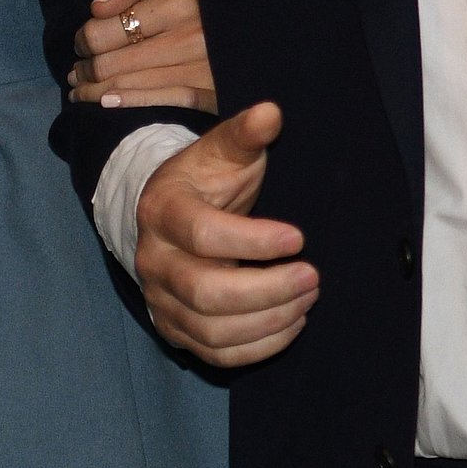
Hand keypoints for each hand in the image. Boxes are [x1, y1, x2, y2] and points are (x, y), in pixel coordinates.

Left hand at [68, 0, 215, 111]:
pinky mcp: (209, 96)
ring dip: (94, 92)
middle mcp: (189, 37)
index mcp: (176, 5)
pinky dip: (125, 103)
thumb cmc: (198, 10)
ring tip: (81, 92)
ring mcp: (201, 70)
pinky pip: (157, 102)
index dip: (83, 41)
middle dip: (85, 71)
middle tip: (76, 75)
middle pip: (111, 64)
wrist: (251, 36)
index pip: (104, 31)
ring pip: (127, 86)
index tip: (81, 46)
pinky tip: (106, 102)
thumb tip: (97, 9)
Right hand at [134, 101, 318, 366]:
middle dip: (267, 290)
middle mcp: (152, 259)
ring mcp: (160, 299)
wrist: (171, 213)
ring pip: (212, 330)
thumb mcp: (222, 151)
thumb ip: (245, 134)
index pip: (203, 234)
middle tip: (314, 277)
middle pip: (206, 292)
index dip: (254, 241)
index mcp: (162, 209)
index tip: (300, 237)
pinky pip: (214, 354)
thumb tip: (272, 112)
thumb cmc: (205, 179)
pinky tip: (291, 323)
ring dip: (269, 320)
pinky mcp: (174, 330)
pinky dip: (257, 347)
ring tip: (308, 298)